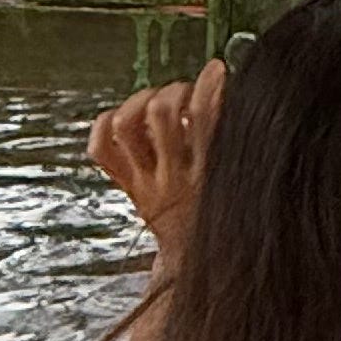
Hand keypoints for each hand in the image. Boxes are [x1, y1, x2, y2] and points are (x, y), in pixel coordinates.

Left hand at [89, 58, 225, 252]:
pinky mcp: (128, 188)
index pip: (205, 118)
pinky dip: (107, 123)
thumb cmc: (222, 225)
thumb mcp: (239, 189)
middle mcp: (173, 181)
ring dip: (142, 100)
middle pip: (162, 114)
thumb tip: (231, 96)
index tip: (216, 70)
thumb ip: (234, 147)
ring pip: (127, 125)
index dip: (210, 85)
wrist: (195, 270)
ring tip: (158, 100)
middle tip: (186, 92)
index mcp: (208, 180)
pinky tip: (127, 116)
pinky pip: (102, 149)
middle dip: (175, 90)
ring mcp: (145, 184)